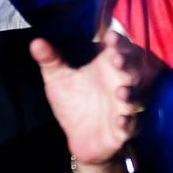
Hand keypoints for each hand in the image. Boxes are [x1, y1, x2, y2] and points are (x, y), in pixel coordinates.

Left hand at [29, 29, 157, 164]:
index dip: (118, 41)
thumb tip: (35, 43)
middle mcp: (121, 84)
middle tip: (116, 59)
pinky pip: (132, 125)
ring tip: (121, 91)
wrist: (78, 137)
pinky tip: (120, 120)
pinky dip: (128, 123)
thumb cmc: (73, 103)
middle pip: (134, 69)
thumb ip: (51, 60)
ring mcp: (125, 106)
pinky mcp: (124, 129)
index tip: (109, 36)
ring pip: (137, 96)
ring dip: (131, 93)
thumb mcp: (58, 80)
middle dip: (128, 64)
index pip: (119, 49)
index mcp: (108, 67)